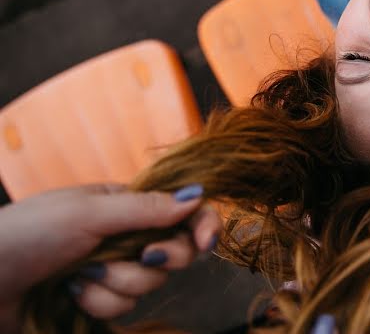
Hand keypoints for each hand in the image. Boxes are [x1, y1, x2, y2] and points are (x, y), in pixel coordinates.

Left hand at [0, 183, 220, 328]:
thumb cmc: (28, 234)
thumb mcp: (89, 212)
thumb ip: (146, 208)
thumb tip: (198, 195)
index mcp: (125, 205)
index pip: (181, 210)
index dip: (201, 225)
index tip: (206, 242)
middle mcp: (124, 236)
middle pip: (175, 251)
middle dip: (159, 259)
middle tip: (141, 256)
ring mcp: (111, 271)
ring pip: (149, 284)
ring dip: (117, 283)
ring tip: (81, 276)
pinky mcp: (97, 302)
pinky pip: (123, 308)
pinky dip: (98, 303)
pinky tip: (71, 294)